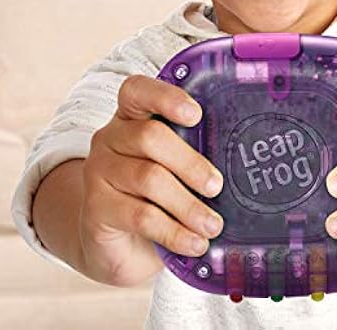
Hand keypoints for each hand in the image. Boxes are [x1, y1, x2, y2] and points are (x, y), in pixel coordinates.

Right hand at [79, 75, 224, 286]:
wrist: (118, 245)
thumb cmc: (157, 196)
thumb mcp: (173, 168)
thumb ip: (194, 153)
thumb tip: (241, 162)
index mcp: (131, 117)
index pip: (137, 91)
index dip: (166, 97)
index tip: (196, 114)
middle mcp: (110, 138)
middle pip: (150, 137)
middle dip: (190, 163)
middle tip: (217, 186)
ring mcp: (99, 172)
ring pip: (148, 179)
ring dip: (188, 204)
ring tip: (213, 224)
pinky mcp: (95, 209)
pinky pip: (141, 216)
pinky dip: (174, 231)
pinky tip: (195, 242)